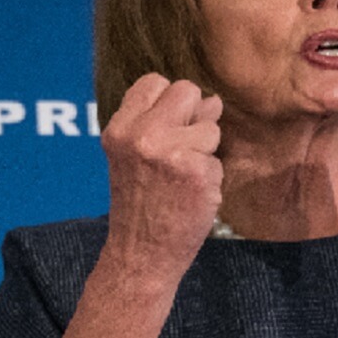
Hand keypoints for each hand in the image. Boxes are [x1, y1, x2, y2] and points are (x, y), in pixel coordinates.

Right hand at [99, 74, 222, 279]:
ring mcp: (170, 152)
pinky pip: (218, 159)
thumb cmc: (140, 205)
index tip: (168, 127)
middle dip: (193, 116)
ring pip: (210, 126)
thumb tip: (211, 101)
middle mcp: (142, 135)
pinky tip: (191, 196)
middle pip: (188, 91)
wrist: (140, 254)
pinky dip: (210, 178)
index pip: (156, 82)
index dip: (170, 103)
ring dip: (205, 150)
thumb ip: (161, 123)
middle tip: (181, 150)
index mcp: (120, 128)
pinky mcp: (197, 172)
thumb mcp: (132, 156)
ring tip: (183, 177)